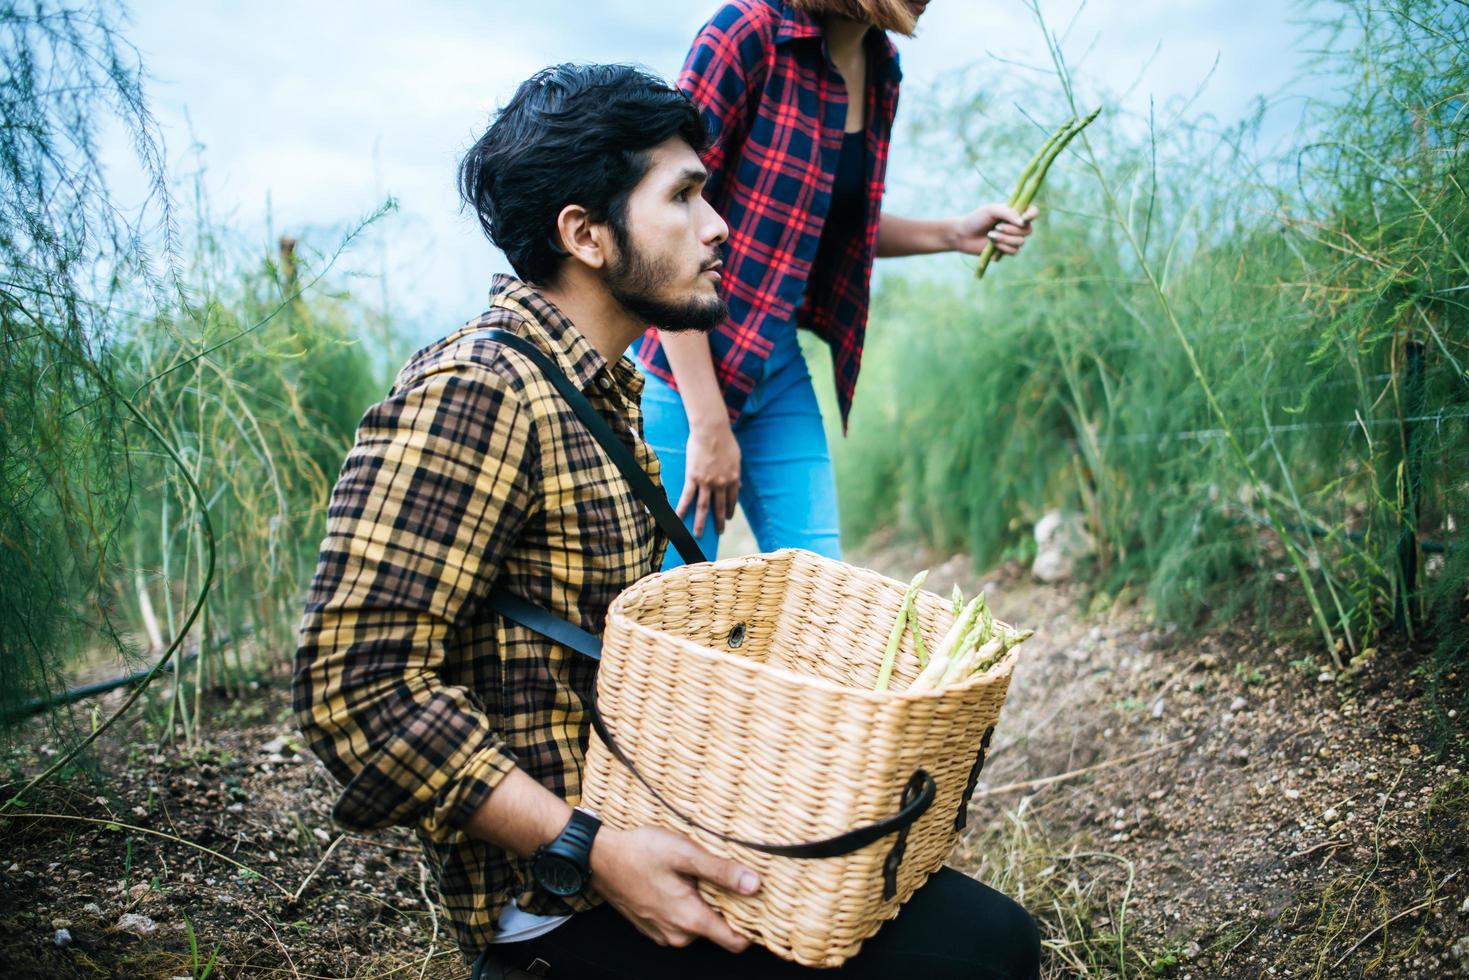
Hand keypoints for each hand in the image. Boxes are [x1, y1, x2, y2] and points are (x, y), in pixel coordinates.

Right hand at [589, 826, 760, 951]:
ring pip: (698, 924)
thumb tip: (755, 884)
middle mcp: (677, 935)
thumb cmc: (640, 852)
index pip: (736, 941)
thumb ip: (721, 871)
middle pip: (718, 930)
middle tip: (727, 876)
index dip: (754, 926)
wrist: (599, 856)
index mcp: (690, 920)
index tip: (762, 906)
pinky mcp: (652, 926)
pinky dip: (686, 904)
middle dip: (727, 907)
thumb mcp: (685, 854)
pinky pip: (680, 921)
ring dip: (704, 903)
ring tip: (699, 875)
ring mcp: (663, 933)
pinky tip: (679, 881)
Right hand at [678, 420, 739, 536]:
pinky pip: (687, 497)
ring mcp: (707, 482)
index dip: (729, 510)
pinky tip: (679, 519)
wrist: (711, 430)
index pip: (732, 499)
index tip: (727, 518)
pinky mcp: (693, 478)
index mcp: (733, 478)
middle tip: (718, 532)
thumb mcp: (736, 458)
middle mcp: (721, 484)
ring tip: (698, 534)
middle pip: (719, 507)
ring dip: (701, 523)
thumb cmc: (725, 440)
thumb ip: (736, 474)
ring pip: (704, 507)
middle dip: (718, 522)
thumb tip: (739, 486)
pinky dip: (683, 509)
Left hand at [950, 203, 1039, 262]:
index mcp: (1015, 213)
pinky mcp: (1006, 251)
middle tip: (997, 227)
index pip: (1033, 212)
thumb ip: (1008, 212)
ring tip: (990, 235)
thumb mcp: (991, 210)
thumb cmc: (976, 219)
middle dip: (1012, 230)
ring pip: (1020, 242)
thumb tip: (1023, 221)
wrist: (963, 235)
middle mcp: (1016, 226)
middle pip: (1028, 230)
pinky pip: (1013, 251)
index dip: (1032, 215)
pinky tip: (991, 245)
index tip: (1024, 218)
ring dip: (1004, 239)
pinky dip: (1002, 248)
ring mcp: (1012, 239)